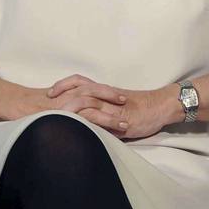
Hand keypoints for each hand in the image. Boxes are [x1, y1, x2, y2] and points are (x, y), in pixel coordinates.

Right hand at [17, 75, 122, 119]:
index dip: (108, 91)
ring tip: (123, 126)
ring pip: (91, 106)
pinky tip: (104, 135)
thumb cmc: (29, 104)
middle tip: (128, 106)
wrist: (11, 103)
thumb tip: (82, 114)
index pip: (92, 87)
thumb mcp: (53, 100)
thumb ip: (68, 104)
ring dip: (109, 117)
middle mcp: (68, 94)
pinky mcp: (59, 115)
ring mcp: (64, 104)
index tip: (122, 98)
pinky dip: (93, 126)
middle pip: (96, 92)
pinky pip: (79, 120)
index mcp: (68, 90)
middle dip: (113, 99)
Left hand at [48, 74, 175, 138]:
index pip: (80, 82)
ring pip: (88, 102)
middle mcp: (107, 96)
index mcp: (105, 92)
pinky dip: (88, 121)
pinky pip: (102, 117)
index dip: (64, 85)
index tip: (50, 92)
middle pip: (79, 88)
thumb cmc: (143, 109)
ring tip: (57, 114)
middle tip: (47, 100)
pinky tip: (77, 127)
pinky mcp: (121, 117)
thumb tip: (88, 123)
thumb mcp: (119, 109)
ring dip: (71, 107)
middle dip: (61, 93)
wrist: (162, 106)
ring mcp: (113, 106)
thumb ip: (103, 115)